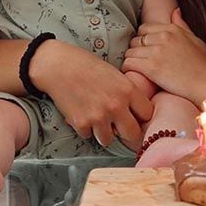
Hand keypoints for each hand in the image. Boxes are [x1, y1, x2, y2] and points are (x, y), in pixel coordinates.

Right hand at [30, 40, 152, 147]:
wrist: (58, 65)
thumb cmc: (86, 65)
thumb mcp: (114, 73)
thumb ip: (127, 91)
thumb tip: (136, 111)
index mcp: (128, 90)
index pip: (148, 114)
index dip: (141, 115)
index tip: (134, 115)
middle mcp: (116, 105)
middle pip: (133, 134)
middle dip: (126, 132)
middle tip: (119, 127)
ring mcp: (99, 116)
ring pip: (109, 140)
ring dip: (103, 133)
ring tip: (96, 120)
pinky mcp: (81, 123)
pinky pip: (88, 135)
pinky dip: (85, 128)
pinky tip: (81, 114)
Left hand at [122, 8, 205, 102]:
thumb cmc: (205, 66)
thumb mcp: (195, 40)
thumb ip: (182, 25)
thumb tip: (175, 10)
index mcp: (172, 29)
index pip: (144, 28)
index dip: (142, 40)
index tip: (145, 50)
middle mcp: (163, 37)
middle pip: (135, 39)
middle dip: (135, 50)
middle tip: (139, 61)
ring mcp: (157, 51)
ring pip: (130, 51)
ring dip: (131, 60)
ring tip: (136, 69)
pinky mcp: (152, 67)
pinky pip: (129, 63)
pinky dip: (127, 69)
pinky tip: (133, 74)